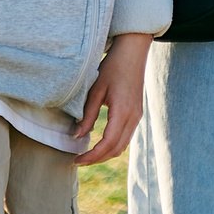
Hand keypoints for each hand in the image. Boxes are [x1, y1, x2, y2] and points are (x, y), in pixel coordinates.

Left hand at [75, 33, 151, 164]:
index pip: (108, 143)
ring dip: (106, 154)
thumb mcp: (96, 90)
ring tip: (87, 155)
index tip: (76, 160)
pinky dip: (113, 145)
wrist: (133, 52)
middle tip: (79, 160)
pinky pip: (126, 137)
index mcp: (123, 112)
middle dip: (98, 159)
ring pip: (123, 145)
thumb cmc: (113, 67)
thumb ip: (88, 115)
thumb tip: (76, 136)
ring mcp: (137, 116)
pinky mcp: (136, 113)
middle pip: (117, 149)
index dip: (92, 156)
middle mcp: (133, 117)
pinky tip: (100, 143)